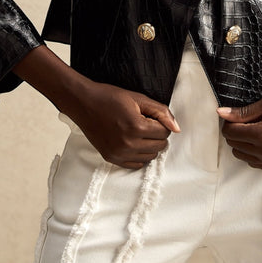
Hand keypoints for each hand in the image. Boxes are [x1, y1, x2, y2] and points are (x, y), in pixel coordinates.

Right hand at [63, 81, 179, 169]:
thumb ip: (161, 112)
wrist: (84, 104)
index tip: (151, 116)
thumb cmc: (110, 97)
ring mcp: (119, 153)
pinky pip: (136, 164)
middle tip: (145, 122)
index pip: (165, 133)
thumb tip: (177, 129)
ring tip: (138, 131)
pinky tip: (132, 141)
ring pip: (150, 157)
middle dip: (157, 134)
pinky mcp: (111, 158)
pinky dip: (138, 155)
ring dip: (149, 145)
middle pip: (159, 146)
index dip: (162, 123)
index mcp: (136, 126)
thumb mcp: (138, 98)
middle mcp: (128, 144)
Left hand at [217, 92, 261, 168]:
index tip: (235, 115)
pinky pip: (256, 164)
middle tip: (246, 119)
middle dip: (235, 132)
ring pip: (243, 156)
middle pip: (234, 145)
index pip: (230, 133)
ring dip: (243, 143)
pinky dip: (253, 153)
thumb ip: (243, 111)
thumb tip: (221, 113)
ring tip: (255, 128)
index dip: (229, 122)